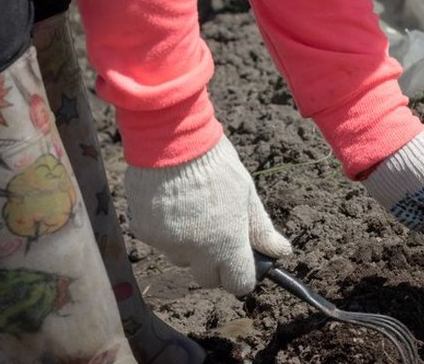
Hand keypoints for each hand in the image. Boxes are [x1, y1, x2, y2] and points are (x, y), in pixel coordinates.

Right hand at [124, 135, 291, 294]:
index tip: (244, 261)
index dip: (243, 274)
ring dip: (191, 247)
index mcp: (226, 242)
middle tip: (220, 233)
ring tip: (195, 210)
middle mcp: (195, 250)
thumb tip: (280, 251)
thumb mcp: (246, 193)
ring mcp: (166, 244)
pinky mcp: (143, 233)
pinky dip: (169, 231)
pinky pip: (161, 243)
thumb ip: (261, 228)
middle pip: (208, 278)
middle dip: (216, 264)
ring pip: (182, 259)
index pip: (239, 284)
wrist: (170, 140)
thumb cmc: (214, 163)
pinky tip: (174, 204)